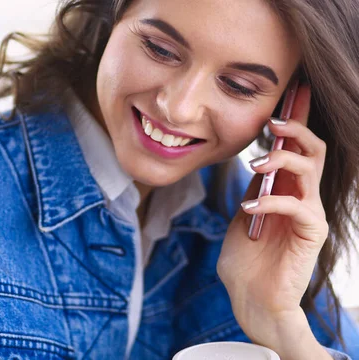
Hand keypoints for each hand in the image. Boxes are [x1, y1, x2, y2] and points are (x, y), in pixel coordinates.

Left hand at [218, 85, 330, 358]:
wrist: (249, 296)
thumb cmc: (245, 258)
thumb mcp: (244, 213)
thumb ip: (254, 188)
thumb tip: (253, 160)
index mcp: (286, 188)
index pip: (296, 147)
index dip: (297, 118)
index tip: (293, 91)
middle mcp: (302, 196)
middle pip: (314, 149)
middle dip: (296, 129)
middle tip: (272, 123)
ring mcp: (309, 213)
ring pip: (311, 169)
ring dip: (284, 160)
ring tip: (256, 165)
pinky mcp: (310, 233)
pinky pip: (298, 206)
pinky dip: (272, 201)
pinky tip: (248, 208)